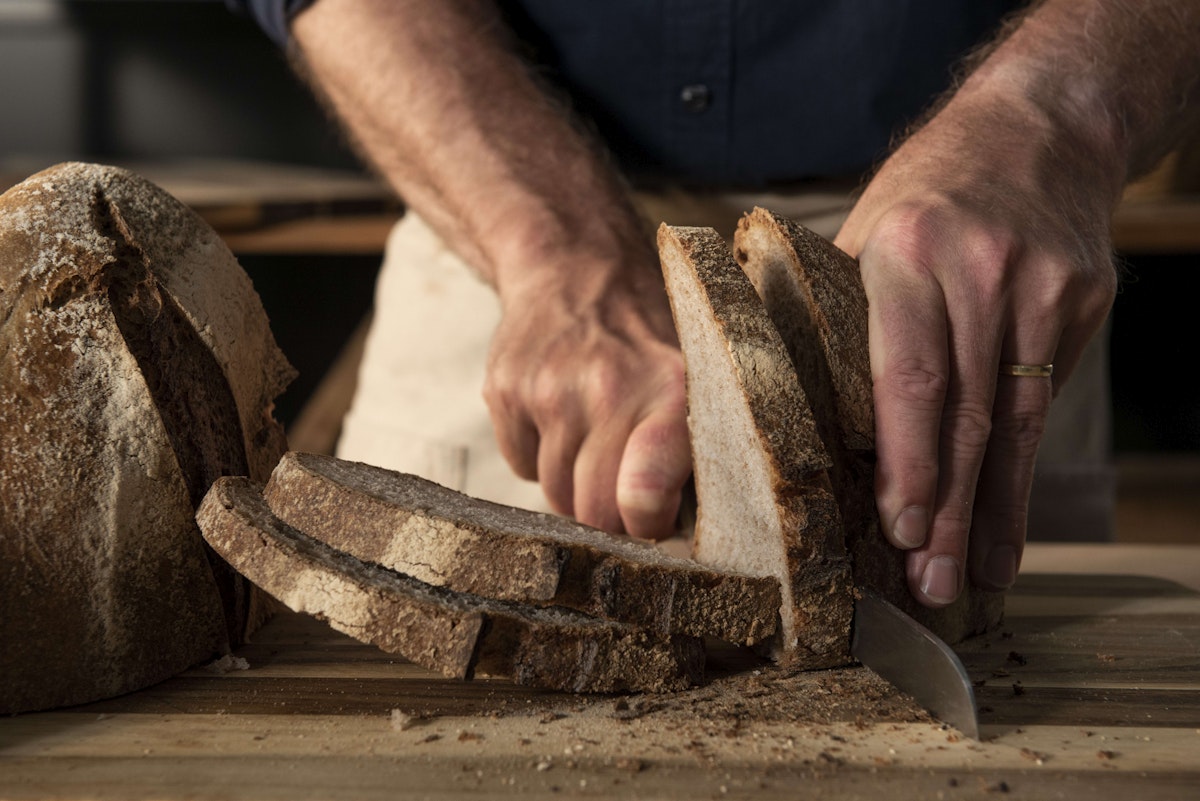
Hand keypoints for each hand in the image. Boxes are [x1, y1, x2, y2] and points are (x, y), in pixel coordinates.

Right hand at [482, 255, 690, 538]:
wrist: (577, 266)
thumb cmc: (648, 338)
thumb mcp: (695, 377)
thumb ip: (691, 453)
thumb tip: (684, 539)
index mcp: (670, 391)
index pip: (643, 495)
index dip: (646, 525)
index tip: (652, 518)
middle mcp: (608, 389)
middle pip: (594, 510)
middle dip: (609, 514)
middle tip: (622, 485)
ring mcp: (548, 391)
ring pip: (556, 493)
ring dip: (573, 481)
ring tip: (592, 434)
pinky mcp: (504, 391)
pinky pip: (521, 466)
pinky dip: (538, 455)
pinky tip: (557, 413)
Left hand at [834, 92, 1118, 606]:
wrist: (1036, 130)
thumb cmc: (928, 192)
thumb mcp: (867, 230)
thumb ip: (839, 314)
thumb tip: (799, 410)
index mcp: (910, 252)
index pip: (912, 375)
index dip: (908, 460)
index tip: (900, 525)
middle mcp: (983, 273)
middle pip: (967, 414)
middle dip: (947, 509)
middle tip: (929, 583)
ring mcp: (1044, 289)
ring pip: (1014, 424)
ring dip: (988, 512)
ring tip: (967, 578)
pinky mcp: (1082, 304)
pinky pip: (1043, 406)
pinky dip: (1021, 475)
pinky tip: (1007, 529)